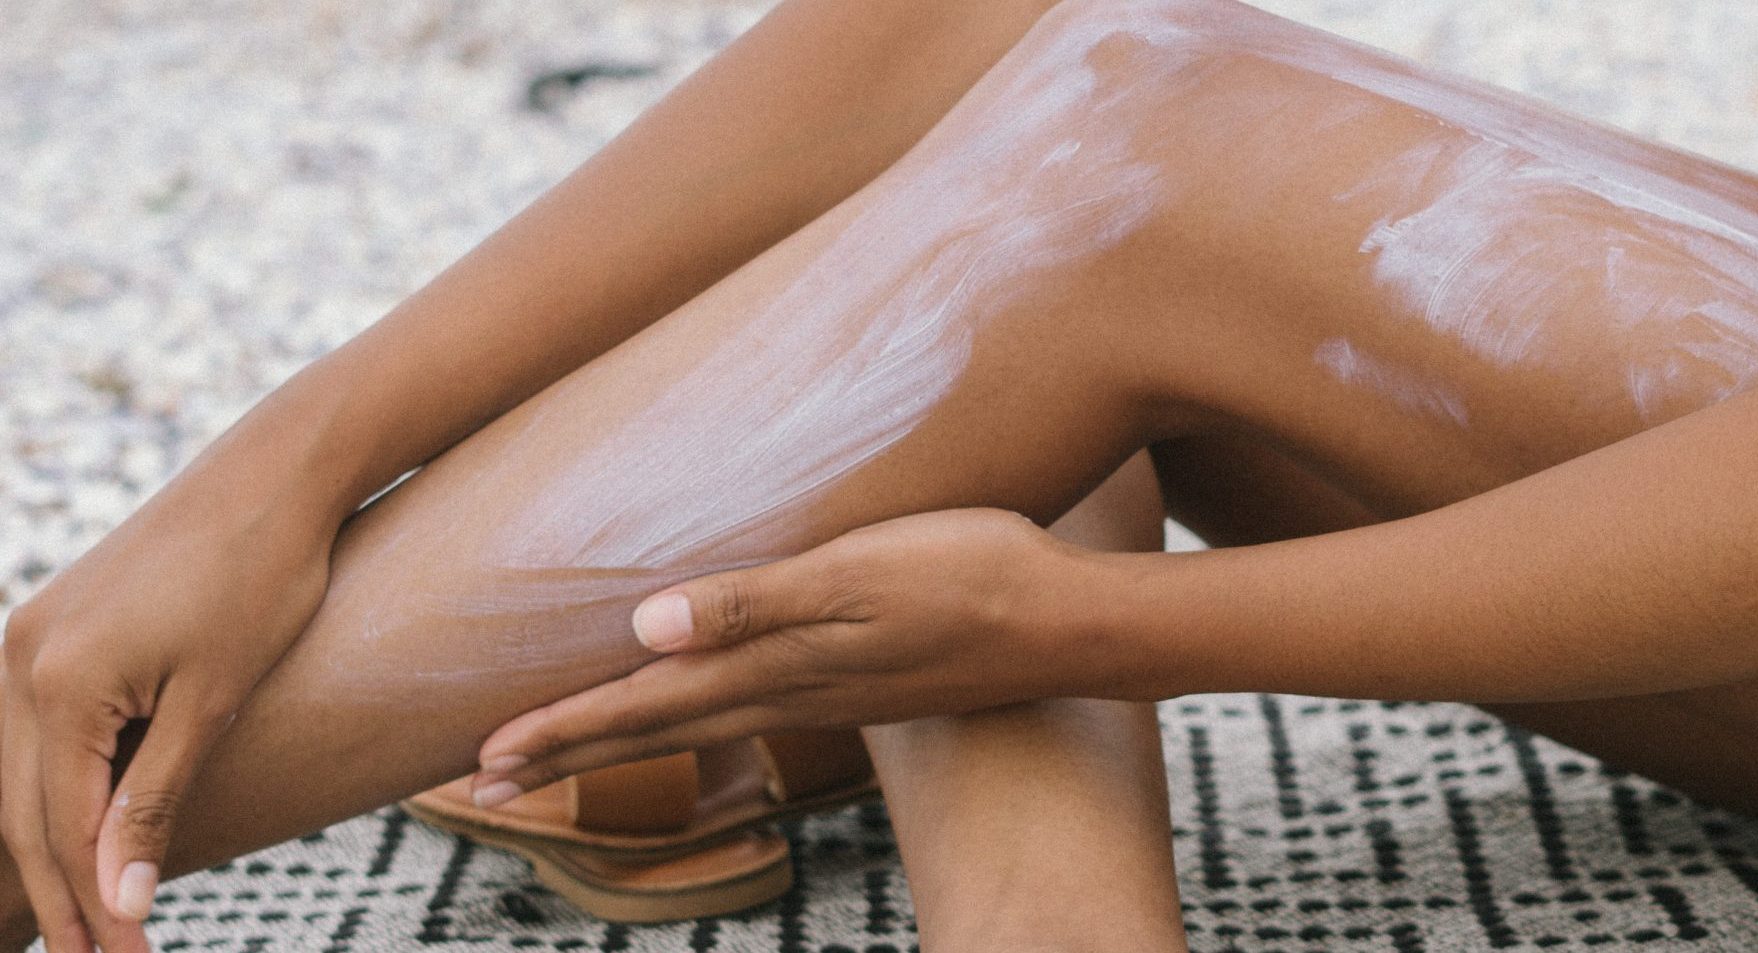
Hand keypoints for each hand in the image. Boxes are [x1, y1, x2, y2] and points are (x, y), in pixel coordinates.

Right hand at [3, 494, 333, 952]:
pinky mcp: (52, 629)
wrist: (273, 476)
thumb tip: (120, 900)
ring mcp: (26, 640)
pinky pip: (37, 736)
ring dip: (53, 853)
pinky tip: (81, 836)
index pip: (63, 830)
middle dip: (62, 895)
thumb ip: (154, 801)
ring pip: (23, 779)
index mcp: (55, 686)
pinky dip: (57, 795)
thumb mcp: (212, 701)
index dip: (93, 904)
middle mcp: (17, 663)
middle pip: (27, 814)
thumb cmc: (260, 579)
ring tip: (88, 923)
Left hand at [469, 508, 1101, 804]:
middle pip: (659, 725)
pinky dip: (694, 713)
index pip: (645, 703)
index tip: (481, 756)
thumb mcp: (859, 572)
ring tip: (566, 747)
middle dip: (569, 746)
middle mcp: (793, 689)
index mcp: (777, 664)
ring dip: (626, 736)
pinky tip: (701, 701)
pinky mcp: (863, 681)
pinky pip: (750, 706)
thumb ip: (755, 599)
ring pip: (701, 721)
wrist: (1071, 622)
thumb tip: (644, 626)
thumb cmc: (970, 575)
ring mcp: (830, 692)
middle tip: (483, 777)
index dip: (563, 727)